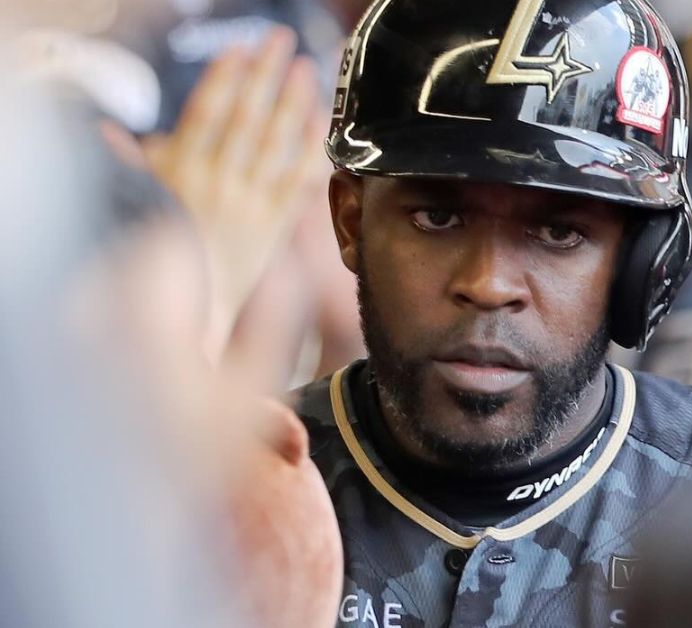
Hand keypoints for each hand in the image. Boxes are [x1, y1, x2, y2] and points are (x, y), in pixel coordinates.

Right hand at [142, 27, 329, 348]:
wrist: (190, 316)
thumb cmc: (160, 256)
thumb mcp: (136, 204)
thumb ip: (133, 166)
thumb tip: (112, 134)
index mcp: (180, 175)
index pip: (206, 115)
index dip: (225, 79)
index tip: (239, 50)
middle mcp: (219, 188)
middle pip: (246, 120)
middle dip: (264, 76)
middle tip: (280, 39)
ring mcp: (251, 207)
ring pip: (275, 145)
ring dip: (292, 103)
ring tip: (305, 69)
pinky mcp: (274, 226)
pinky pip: (297, 182)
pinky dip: (310, 149)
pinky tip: (321, 122)